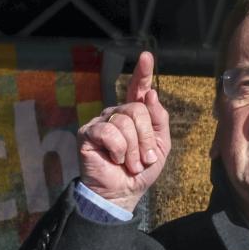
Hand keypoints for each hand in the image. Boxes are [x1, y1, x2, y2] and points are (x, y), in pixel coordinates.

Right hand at [77, 51, 170, 210]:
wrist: (123, 193)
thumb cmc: (140, 170)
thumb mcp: (160, 146)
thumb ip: (159, 120)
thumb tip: (151, 94)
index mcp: (134, 115)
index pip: (138, 89)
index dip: (142, 73)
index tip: (146, 56)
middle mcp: (117, 114)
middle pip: (138, 110)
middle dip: (146, 139)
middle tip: (144, 159)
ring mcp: (101, 122)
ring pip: (125, 122)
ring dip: (134, 149)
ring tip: (130, 164)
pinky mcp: (88, 133)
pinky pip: (110, 132)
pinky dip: (118, 150)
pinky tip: (115, 160)